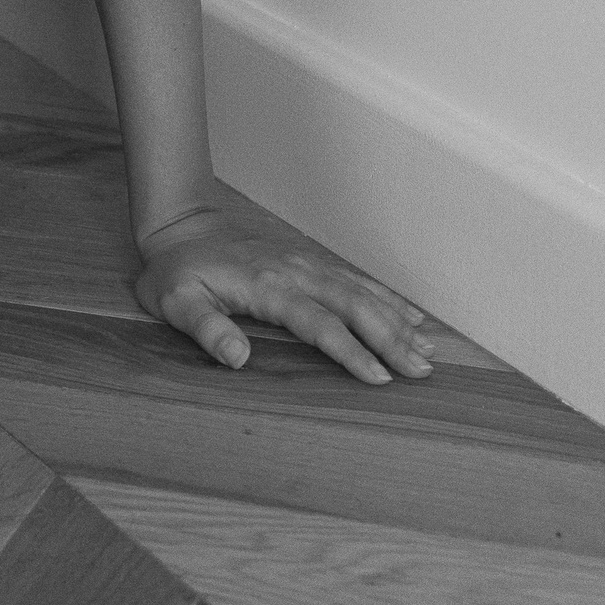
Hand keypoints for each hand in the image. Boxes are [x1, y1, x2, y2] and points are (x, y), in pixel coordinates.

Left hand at [132, 199, 434, 383]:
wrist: (182, 227)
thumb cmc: (176, 274)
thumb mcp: (175, 303)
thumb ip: (205, 329)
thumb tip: (238, 358)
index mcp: (266, 286)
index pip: (317, 322)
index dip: (350, 351)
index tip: (380, 377)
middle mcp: (295, 271)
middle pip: (352, 304)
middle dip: (390, 338)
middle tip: (423, 372)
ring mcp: (305, 263)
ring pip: (360, 291)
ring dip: (396, 320)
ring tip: (430, 352)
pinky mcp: (309, 262)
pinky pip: (355, 279)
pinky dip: (387, 298)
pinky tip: (412, 317)